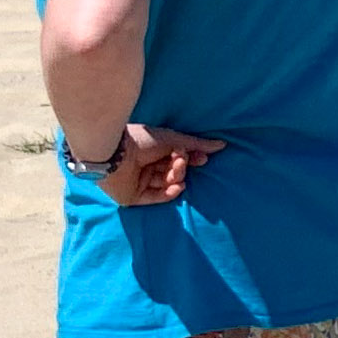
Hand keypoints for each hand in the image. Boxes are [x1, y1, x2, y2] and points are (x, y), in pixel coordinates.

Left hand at [85, 124, 226, 205]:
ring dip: (176, 178)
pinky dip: (168, 194)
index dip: (191, 159)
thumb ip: (197, 144)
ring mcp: (138, 182)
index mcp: (152, 151)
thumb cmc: (143, 140)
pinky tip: (177, 187)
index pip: (176, 158)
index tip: (203, 158)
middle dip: (181, 167)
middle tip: (180, 160)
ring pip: (166, 184)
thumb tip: (222, 145)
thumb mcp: (173, 139)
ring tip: (175, 170)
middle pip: (172, 172)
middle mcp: (145, 166)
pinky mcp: (133, 197)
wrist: (115, 152)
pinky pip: (155, 198)